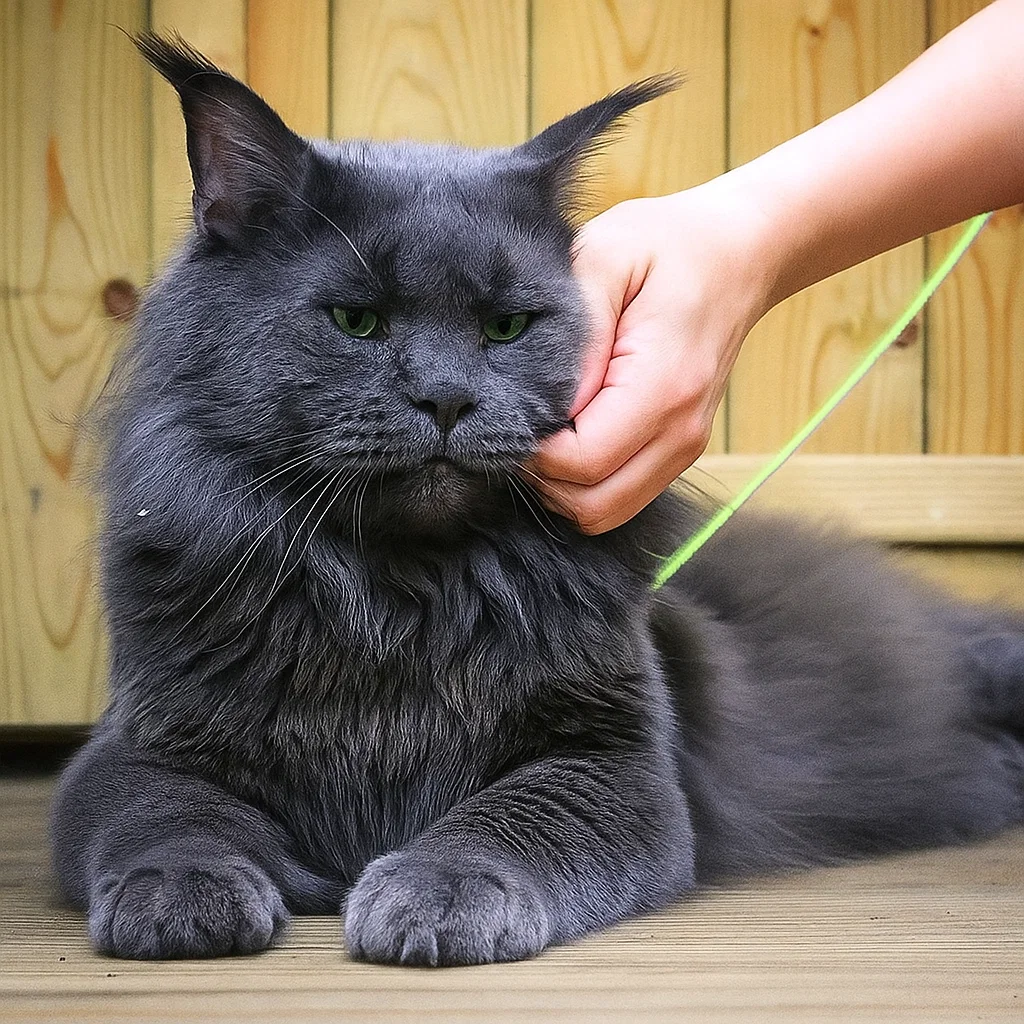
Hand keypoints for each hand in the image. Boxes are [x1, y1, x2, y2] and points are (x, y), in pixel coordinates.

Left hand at [529, 181, 771, 533]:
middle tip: (519, 423)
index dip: (531, 450)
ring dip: (562, 486)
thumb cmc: (670, 246)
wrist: (741, 253)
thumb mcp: (606, 257)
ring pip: (604, 512)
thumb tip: (538, 400)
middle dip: (541, 476)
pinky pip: (620, 497)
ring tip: (544, 429)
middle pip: (590, 504)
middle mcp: (680, 433)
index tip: (509, 409)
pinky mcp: (679, 452)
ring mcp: (684, 449)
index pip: (580, 463)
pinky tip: (569, 436)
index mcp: (663, 388)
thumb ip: (571, 332)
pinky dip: (585, 483)